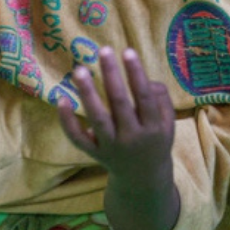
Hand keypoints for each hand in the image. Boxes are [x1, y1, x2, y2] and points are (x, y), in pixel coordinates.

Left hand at [59, 47, 175, 179]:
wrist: (143, 178)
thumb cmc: (155, 140)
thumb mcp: (168, 122)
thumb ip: (161, 97)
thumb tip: (143, 77)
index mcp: (153, 128)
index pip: (144, 97)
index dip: (136, 74)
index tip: (127, 51)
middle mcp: (132, 138)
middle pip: (119, 103)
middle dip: (111, 76)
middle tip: (103, 50)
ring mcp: (111, 147)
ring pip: (98, 119)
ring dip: (87, 94)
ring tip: (80, 70)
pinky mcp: (94, 153)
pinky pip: (78, 138)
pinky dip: (67, 121)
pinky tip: (62, 99)